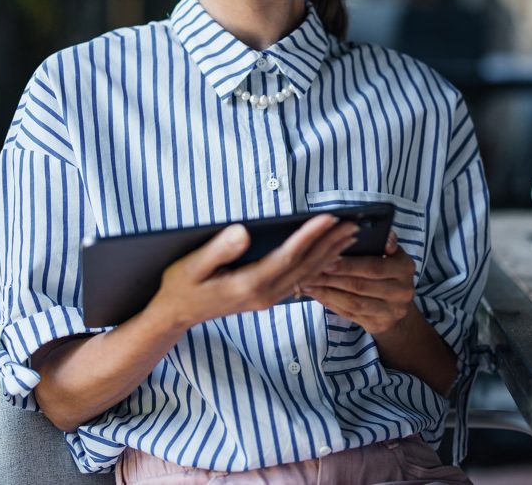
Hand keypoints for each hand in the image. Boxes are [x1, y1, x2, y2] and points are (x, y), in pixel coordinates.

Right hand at [147, 214, 358, 332]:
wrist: (177, 315)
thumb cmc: (181, 285)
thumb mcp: (191, 265)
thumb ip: (218, 249)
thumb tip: (243, 232)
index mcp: (249, 284)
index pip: (288, 256)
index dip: (310, 235)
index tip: (329, 218)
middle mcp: (264, 294)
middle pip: (306, 266)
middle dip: (330, 243)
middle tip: (354, 223)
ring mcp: (268, 299)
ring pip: (308, 275)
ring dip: (330, 254)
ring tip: (349, 236)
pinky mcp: (267, 298)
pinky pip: (300, 281)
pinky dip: (319, 266)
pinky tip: (328, 256)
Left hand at [301, 231, 416, 335]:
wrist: (398, 303)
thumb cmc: (387, 269)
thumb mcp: (391, 252)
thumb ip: (384, 241)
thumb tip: (384, 237)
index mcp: (404, 268)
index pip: (374, 267)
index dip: (349, 265)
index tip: (327, 258)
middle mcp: (402, 292)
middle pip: (361, 286)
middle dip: (333, 278)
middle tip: (311, 271)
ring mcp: (391, 312)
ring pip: (354, 303)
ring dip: (328, 292)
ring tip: (309, 282)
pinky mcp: (379, 325)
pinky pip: (351, 315)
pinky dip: (331, 304)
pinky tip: (317, 294)